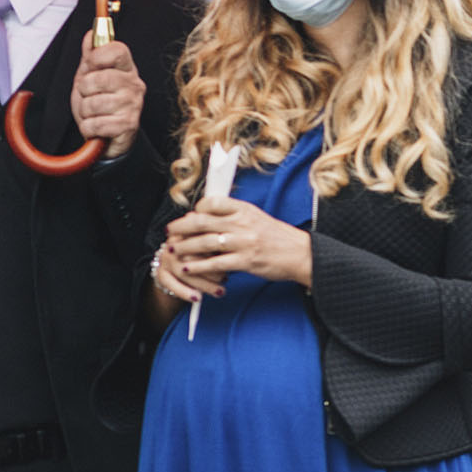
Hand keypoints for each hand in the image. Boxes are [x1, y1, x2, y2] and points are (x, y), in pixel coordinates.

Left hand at [70, 32, 145, 159]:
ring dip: (84, 112)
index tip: (91, 66)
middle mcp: (134, 85)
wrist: (108, 137)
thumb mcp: (91, 77)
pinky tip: (97, 127)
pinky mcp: (129, 125)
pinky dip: (88, 128)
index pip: (117, 50)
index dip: (97, 56)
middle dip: (83, 91)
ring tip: (94, 114)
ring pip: (92, 103)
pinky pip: (95, 124)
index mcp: (126, 69)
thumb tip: (91, 34)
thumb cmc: (100, 105)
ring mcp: (133, 105)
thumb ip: (91, 56)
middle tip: (90, 97)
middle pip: (97, 78)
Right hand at [152, 238, 225, 304]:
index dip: (217, 251)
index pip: (202, 239)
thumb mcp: (216, 246)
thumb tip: (240, 252)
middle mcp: (175, 242)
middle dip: (211, 270)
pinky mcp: (160, 273)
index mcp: (190, 231)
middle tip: (226, 278)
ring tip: (219, 291)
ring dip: (203, 284)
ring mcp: (165, 258)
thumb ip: (224, 245)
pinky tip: (198, 298)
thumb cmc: (207, 255)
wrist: (183, 268)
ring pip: (182, 271)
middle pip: (191, 256)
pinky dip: (184, 292)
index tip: (231, 260)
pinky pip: (170, 283)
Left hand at [164, 196, 313, 287]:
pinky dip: (198, 266)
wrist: (302, 254)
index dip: (197, 209)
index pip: (213, 202)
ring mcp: (244, 243)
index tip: (190, 215)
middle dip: (181, 227)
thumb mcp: (258, 219)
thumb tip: (208, 217)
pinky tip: (187, 268)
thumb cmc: (279, 238)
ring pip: (205, 242)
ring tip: (173, 251)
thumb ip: (235, 217)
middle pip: (203, 221)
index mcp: (246, 210)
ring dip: (185, 247)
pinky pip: (215, 263)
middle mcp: (243, 224)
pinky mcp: (246, 261)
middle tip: (170, 232)